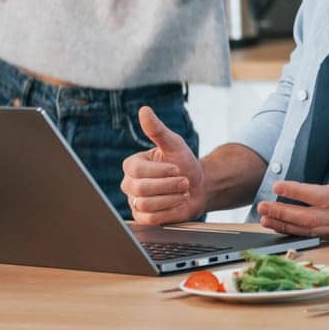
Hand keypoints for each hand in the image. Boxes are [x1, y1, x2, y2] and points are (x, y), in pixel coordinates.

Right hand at [122, 106, 206, 224]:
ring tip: (183, 191)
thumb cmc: (184, 163)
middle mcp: (130, 183)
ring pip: (145, 204)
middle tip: (184, 181)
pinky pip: (150, 218)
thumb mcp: (174, 144)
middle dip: (168, 185)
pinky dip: (168, 211)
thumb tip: (144, 110)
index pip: (136, 170)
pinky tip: (178, 202)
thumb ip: (157, 129)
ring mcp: (135, 201)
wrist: (198, 186)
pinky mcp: (143, 217)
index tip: (177, 168)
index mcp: (133, 164)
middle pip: (140, 188)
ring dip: (170, 198)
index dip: (160, 171)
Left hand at [256, 123, 328, 238]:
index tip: (277, 186)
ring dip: (285, 225)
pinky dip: (296, 232)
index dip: (296, 192)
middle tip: (262, 206)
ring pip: (309, 230)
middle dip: (283, 213)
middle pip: (309, 218)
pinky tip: (281, 227)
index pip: (318, 196)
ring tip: (265, 219)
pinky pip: (315, 236)